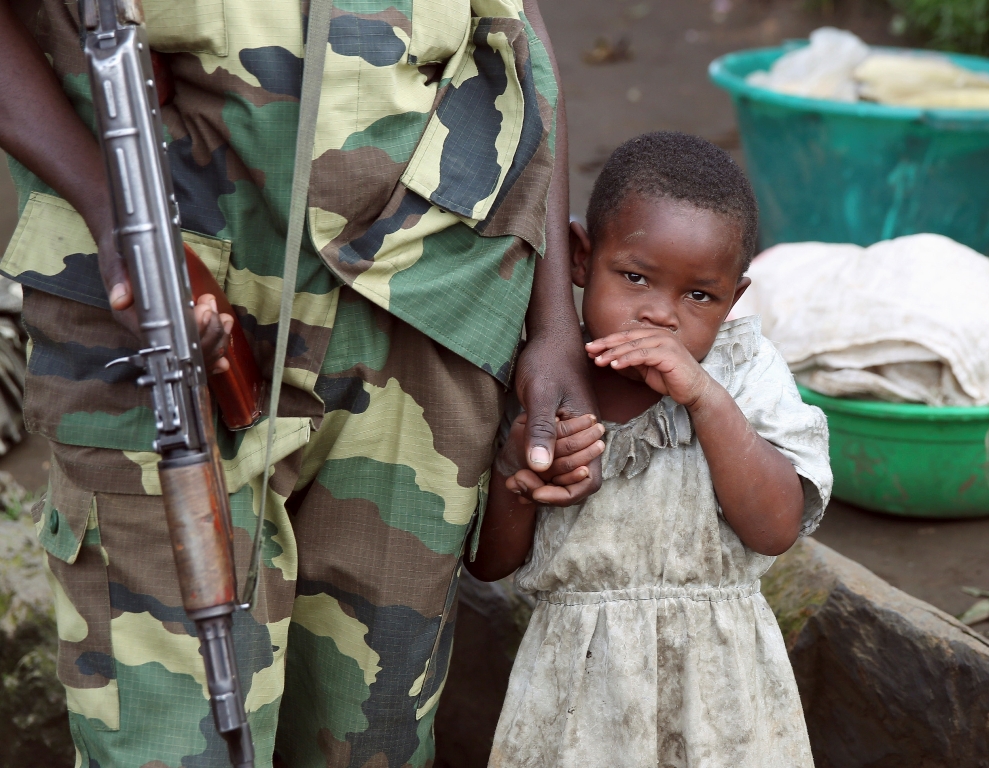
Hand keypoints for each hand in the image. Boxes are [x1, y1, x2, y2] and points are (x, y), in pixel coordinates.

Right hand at [96, 223, 231, 373]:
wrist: (124, 244)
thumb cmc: (120, 253)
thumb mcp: (116, 261)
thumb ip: (119, 279)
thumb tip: (120, 300)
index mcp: (133, 318)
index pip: (162, 339)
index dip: (185, 334)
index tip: (201, 314)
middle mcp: (150, 328)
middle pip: (183, 347)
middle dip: (205, 332)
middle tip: (212, 309)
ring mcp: (167, 327)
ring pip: (195, 347)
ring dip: (214, 334)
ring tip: (222, 315)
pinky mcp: (180, 322)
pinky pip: (201, 339)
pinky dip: (217, 336)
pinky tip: (226, 328)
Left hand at [514, 329, 601, 501]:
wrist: (550, 337)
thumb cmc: (548, 359)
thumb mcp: (541, 393)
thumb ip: (542, 429)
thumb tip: (539, 467)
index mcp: (589, 432)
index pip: (588, 481)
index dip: (564, 495)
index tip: (536, 491)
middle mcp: (584, 439)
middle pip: (573, 483)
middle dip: (545, 492)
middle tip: (515, 484)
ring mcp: (570, 436)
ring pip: (561, 475)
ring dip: (539, 484)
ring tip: (513, 482)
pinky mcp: (557, 431)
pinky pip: (551, 460)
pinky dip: (535, 471)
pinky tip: (516, 470)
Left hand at [586, 328, 711, 407]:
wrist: (695, 390)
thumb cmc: (672, 379)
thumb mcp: (648, 367)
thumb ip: (634, 359)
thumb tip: (612, 356)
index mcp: (655, 335)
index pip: (627, 336)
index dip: (608, 341)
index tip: (591, 348)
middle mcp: (660, 334)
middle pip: (627, 337)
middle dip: (606, 344)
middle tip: (589, 349)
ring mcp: (666, 342)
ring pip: (633, 345)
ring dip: (613, 353)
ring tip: (598, 360)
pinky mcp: (669, 354)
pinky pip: (642, 355)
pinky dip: (627, 359)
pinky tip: (614, 365)